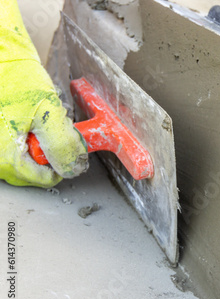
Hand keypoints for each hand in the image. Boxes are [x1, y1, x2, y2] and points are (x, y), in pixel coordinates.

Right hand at [0, 0, 87, 187]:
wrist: (2, 59)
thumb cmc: (19, 79)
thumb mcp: (49, 112)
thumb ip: (62, 144)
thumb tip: (72, 168)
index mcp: (5, 151)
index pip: (38, 178)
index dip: (58, 170)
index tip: (69, 158)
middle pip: (29, 173)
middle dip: (47, 158)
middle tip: (54, 136)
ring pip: (22, 163)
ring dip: (38, 152)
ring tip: (41, 128)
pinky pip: (15, 151)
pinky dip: (28, 143)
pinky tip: (32, 127)